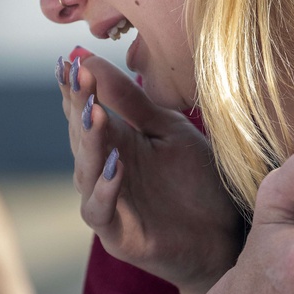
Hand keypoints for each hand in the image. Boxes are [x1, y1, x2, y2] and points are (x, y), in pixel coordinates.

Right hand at [58, 51, 242, 293]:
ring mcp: (108, 202)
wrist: (223, 233)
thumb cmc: (195, 181)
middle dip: (79, 106)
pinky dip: (106, 188)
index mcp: (116, 142)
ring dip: (90, 142)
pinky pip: (101, 209)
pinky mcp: (118, 233)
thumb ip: (135, 102)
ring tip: (95, 113)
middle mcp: (103, 171)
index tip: (70, 60)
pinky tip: (117, 165)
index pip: (86, 110)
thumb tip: (91, 60)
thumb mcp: (170, 131)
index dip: (76, 88)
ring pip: (86, 171)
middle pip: (82, 136)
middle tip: (78, 77)